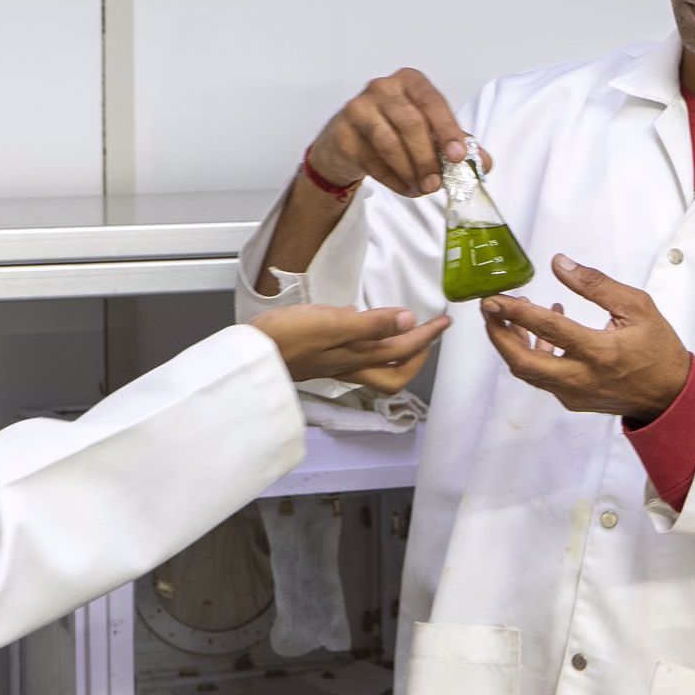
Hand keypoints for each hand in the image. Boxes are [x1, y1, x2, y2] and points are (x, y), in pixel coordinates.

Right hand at [250, 303, 450, 393]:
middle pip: (393, 373)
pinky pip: (353, 352)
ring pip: (374, 364)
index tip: (444, 322)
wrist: (251, 352)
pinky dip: (367, 340)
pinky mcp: (318, 355)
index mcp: (357, 359)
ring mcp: (333, 363)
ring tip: (402, 329)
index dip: (427, 336)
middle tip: (427, 334)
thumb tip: (409, 321)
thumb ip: (371, 325)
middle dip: (415, 356)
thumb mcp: (333, 325)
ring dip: (394, 350)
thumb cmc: (288, 337)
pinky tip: (359, 322)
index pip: (402, 349)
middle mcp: (349, 366)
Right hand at [307, 68, 491, 199]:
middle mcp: (382, 88)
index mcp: (409, 81)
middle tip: (437, 183)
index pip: (432, 101)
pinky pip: (371, 161)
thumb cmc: (394, 129)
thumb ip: (456, 142)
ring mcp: (358, 109)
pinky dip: (392, 179)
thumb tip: (484, 163)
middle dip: (427, 158)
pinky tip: (405, 188)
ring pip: (389, 143)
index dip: (447, 129)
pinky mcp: (342, 133)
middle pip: (410, 124)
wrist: (347, 141)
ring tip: (422, 188)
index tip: (458, 156)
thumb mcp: (427, 130)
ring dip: (410, 171)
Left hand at [480, 253, 689, 421]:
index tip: (494, 298)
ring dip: (512, 344)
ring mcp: (574, 393)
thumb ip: (596, 284)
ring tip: (510, 315)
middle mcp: (581, 378)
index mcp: (600, 352)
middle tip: (489, 310)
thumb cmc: (658, 350)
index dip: (515, 312)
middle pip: (523, 362)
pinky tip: (540, 333)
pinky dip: (532, 355)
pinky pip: (541, 377)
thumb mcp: (637, 307)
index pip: (548, 329)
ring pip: (527, 371)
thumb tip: (560, 265)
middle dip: (498, 335)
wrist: (670, 396)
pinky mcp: (572, 400)